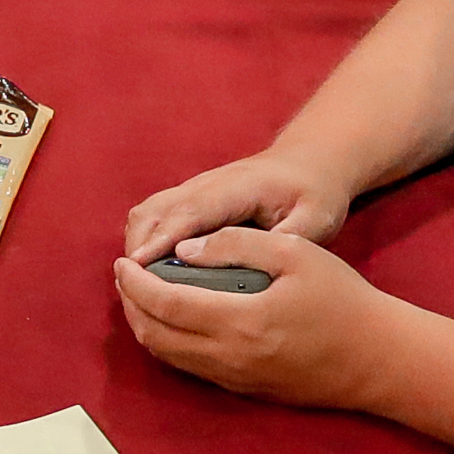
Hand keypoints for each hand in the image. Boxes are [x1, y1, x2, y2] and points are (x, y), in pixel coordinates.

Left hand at [110, 229, 408, 411]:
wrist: (381, 359)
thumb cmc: (344, 300)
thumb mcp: (296, 252)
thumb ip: (236, 245)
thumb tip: (184, 249)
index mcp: (239, 322)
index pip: (164, 304)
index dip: (135, 283)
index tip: (122, 262)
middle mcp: (230, 358)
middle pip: (155, 335)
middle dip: (131, 305)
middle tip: (127, 276)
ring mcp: (236, 380)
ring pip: (169, 357)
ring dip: (146, 326)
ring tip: (143, 295)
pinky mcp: (246, 391)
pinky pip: (192, 368)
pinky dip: (170, 343)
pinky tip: (175, 319)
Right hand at [120, 150, 356, 264]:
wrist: (308, 162)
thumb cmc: (314, 192)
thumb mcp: (316, 219)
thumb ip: (286, 241)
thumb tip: (251, 269)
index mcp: (237, 188)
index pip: (191, 212)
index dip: (162, 239)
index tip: (140, 265)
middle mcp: (205, 185)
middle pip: (155, 210)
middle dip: (139, 247)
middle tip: (138, 291)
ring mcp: (193, 190)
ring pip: (147, 212)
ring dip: (137, 245)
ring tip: (141, 287)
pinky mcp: (189, 200)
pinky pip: (153, 217)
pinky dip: (143, 242)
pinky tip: (152, 274)